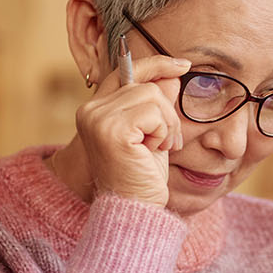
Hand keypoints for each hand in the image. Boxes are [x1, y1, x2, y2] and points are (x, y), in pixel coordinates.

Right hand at [74, 55, 189, 206]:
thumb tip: (171, 74)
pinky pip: (153, 112)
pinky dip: (163, 132)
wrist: (134, 208)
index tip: (182, 65)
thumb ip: (158, 104)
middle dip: (167, 113)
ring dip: (167, 124)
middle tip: (166, 142)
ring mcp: (98, 119)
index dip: (155, 64)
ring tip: (159, 148)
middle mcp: (90, 110)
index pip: (124, 72)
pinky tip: (154, 150)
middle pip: (145, 84)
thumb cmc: (142, 176)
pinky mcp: (112, 130)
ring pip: (152, 96)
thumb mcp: (154, 133)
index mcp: (96, 109)